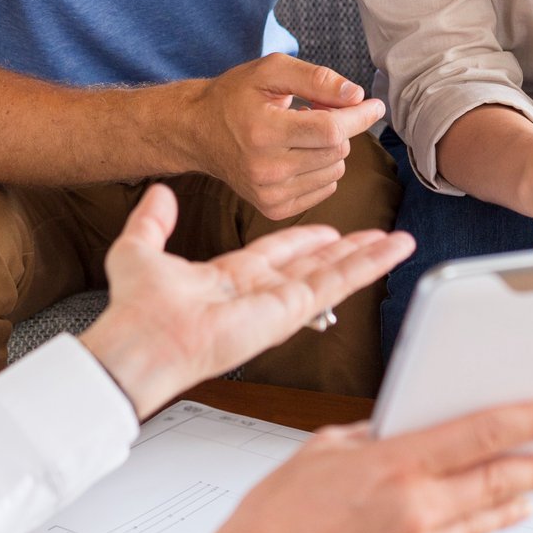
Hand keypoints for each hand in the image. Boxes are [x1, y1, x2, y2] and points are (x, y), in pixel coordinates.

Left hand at [77, 184, 412, 417]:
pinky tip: (390, 251)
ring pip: (333, 274)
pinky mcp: (289, 312)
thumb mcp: (140, 248)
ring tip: (396, 242)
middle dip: (347, 251)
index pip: (277, 254)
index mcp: (229, 279)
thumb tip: (157, 193)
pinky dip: (367, 267)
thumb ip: (152, 221)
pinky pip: (335, 284)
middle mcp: (258, 294)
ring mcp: (277, 305)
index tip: (327, 232)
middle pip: (314, 266)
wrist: (140, 339)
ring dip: (367, 258)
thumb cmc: (136, 308)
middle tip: (375, 235)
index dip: (304, 241)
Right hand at [185, 55, 383, 219]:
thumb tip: (357, 96)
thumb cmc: (235, 96)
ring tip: (298, 133)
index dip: (359, 116)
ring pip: (335, 170)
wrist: (197, 132)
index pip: (331, 130)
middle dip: (338, 127)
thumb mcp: (270, 71)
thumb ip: (317, 79)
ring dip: (329, 149)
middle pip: (337, 150)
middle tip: (314, 110)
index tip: (375, 105)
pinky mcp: (273, 209)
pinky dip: (321, 169)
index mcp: (263, 131)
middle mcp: (265, 169)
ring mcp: (269, 194)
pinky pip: (324, 189)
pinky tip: (296, 154)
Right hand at [195, 399, 532, 532]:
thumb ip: (372, 437)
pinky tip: (488, 516)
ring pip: (483, 517)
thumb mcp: (321, 452)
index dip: (527, 420)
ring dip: (516, 499)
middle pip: (497, 483)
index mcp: (391, 467)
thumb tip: (402, 428)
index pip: (478, 435)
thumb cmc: (272, 521)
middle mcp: (413, 511)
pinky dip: (478, 525)